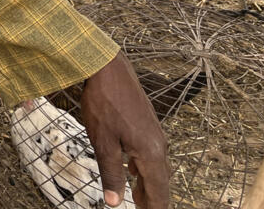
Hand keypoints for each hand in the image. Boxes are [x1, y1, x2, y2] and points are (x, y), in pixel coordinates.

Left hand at [79, 51, 170, 208]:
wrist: (107, 67)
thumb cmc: (104, 103)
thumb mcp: (103, 142)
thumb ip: (111, 174)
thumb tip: (114, 203)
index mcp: (150, 153)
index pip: (158, 192)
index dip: (155, 208)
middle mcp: (158, 144)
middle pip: (160, 181)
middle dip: (152, 199)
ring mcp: (154, 132)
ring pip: (154, 166)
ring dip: (147, 184)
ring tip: (139, 199)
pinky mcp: (146, 123)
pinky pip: (149, 152)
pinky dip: (143, 167)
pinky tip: (132, 169)